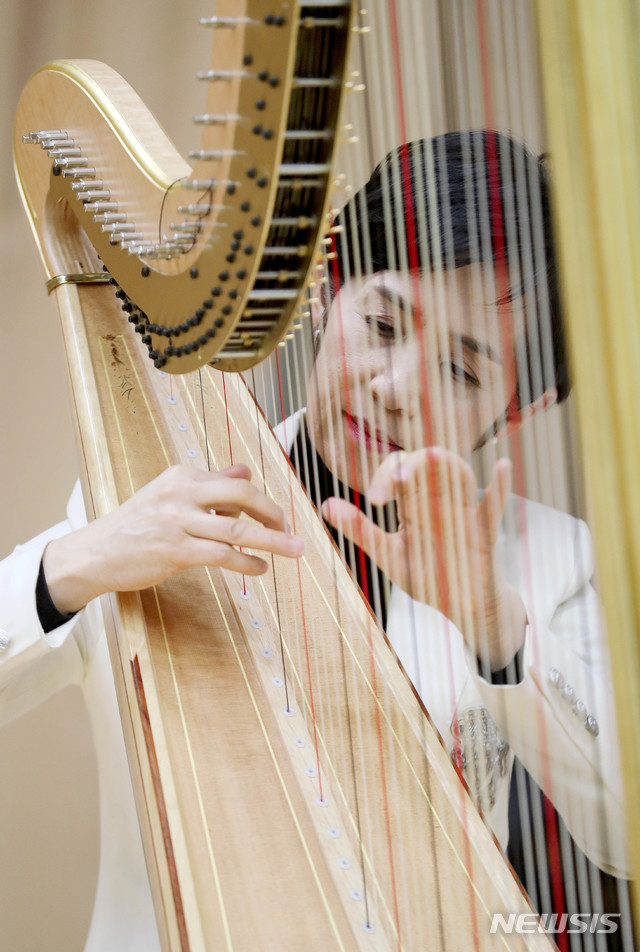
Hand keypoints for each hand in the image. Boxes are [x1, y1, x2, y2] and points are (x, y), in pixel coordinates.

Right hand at [43, 464, 303, 613]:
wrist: (95, 553)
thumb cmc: (137, 525)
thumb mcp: (171, 495)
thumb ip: (210, 482)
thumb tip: (245, 469)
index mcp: (183, 476)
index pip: (235, 483)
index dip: (263, 502)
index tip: (279, 518)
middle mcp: (181, 493)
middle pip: (242, 495)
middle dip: (274, 513)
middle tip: (294, 531)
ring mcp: (177, 522)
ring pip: (237, 528)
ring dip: (272, 541)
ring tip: (294, 550)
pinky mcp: (174, 551)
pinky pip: (221, 555)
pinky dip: (246, 562)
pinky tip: (260, 568)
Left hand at [321, 448, 526, 669]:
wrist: (462, 607)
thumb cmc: (429, 576)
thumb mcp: (389, 554)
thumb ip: (360, 529)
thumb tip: (325, 504)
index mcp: (416, 503)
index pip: (401, 469)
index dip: (386, 475)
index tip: (375, 500)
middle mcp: (440, 502)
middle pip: (431, 464)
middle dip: (413, 464)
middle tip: (398, 479)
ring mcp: (464, 516)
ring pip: (461, 478)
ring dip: (448, 466)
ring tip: (433, 456)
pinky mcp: (485, 536)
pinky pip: (495, 508)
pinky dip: (500, 488)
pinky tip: (504, 467)